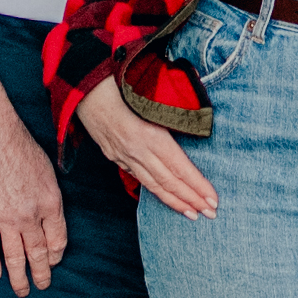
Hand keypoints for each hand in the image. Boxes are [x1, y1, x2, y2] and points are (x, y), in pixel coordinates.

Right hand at [0, 93, 74, 292]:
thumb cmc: (19, 144)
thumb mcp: (46, 169)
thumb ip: (48, 196)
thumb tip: (48, 214)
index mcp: (51, 202)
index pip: (58, 239)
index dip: (56, 255)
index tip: (54, 261)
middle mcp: (31, 215)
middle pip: (38, 252)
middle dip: (41, 273)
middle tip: (42, 286)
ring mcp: (6, 218)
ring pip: (15, 257)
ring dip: (19, 277)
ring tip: (22, 291)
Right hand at [75, 68, 218, 221]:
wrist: (84, 87)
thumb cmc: (120, 83)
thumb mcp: (151, 95)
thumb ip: (175, 109)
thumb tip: (198, 118)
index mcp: (149, 135)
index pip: (179, 168)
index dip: (197, 186)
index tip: (213, 199)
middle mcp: (137, 151)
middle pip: (168, 182)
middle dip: (191, 200)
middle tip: (211, 213)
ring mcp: (123, 156)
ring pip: (153, 185)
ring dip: (175, 201)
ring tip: (192, 213)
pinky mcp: (114, 156)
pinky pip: (139, 178)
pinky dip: (155, 190)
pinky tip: (166, 197)